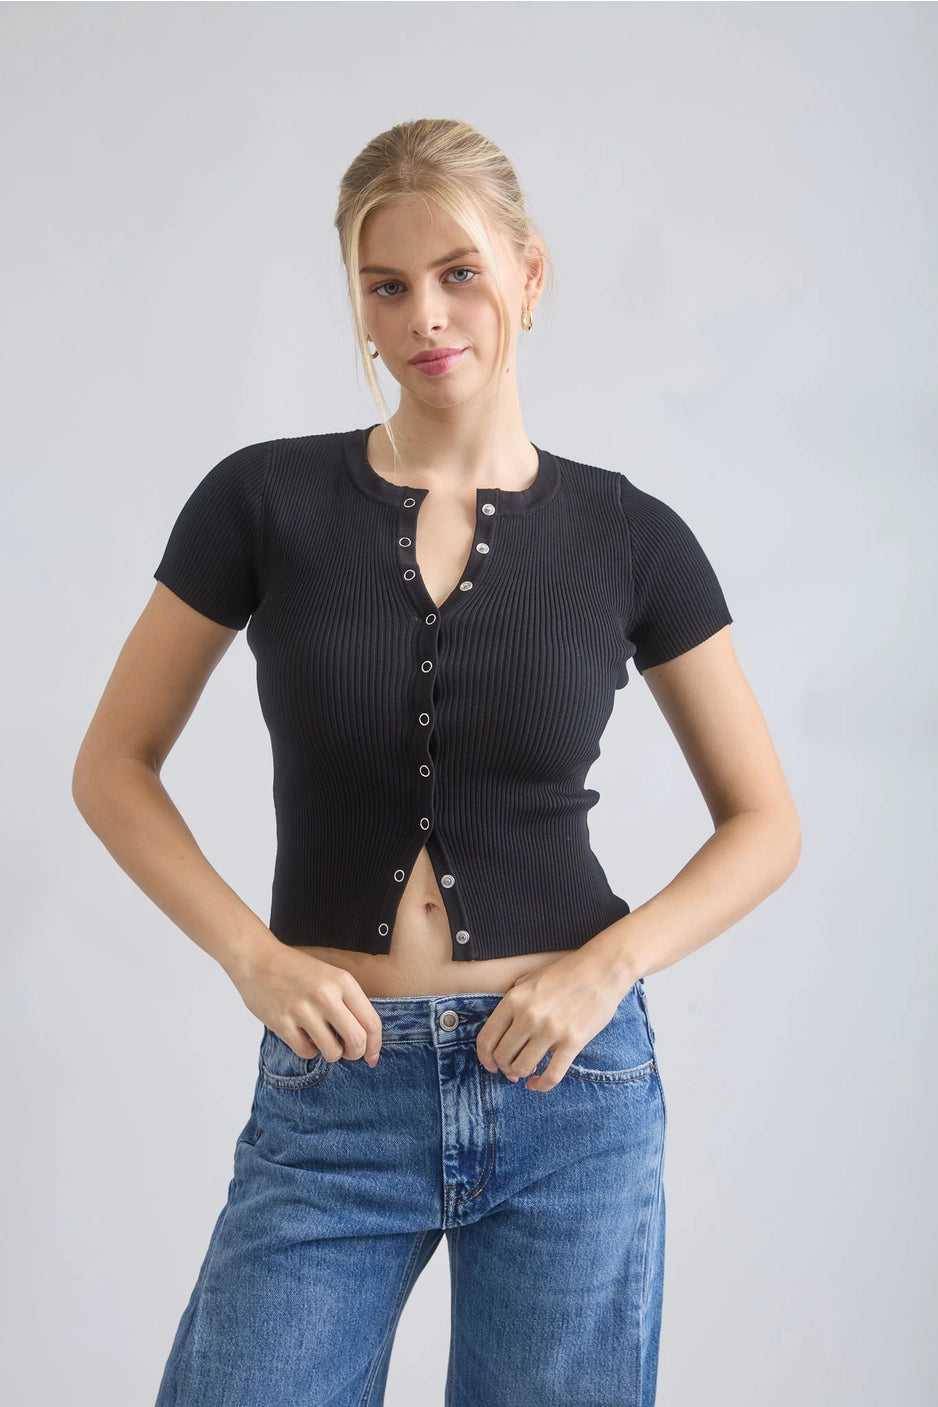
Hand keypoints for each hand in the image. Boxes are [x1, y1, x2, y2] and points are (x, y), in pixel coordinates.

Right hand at [228, 937, 382, 1066]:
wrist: (257, 959)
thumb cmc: (296, 969)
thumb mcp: (331, 976)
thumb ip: (349, 1003)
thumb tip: (367, 1039)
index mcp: (343, 982)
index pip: (372, 1022)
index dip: (375, 1045)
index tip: (372, 1056)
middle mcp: (326, 995)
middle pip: (357, 1041)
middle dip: (356, 1054)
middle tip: (348, 1053)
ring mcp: (303, 1010)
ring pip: (332, 1052)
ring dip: (331, 1054)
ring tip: (324, 1043)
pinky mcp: (282, 1023)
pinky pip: (306, 1052)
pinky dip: (309, 1051)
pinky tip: (305, 1039)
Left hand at [475, 948, 631, 1091]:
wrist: (602, 969)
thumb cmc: (566, 973)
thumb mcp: (530, 978)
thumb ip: (513, 1000)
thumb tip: (502, 1026)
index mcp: (514, 999)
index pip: (487, 1038)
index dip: (485, 1057)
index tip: (490, 1064)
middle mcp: (528, 1016)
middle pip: (503, 1056)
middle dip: (503, 1067)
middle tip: (510, 1069)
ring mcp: (550, 1030)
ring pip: (523, 1068)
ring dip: (521, 1074)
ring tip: (527, 1071)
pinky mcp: (572, 1042)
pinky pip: (552, 1075)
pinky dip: (541, 1085)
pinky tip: (538, 1084)